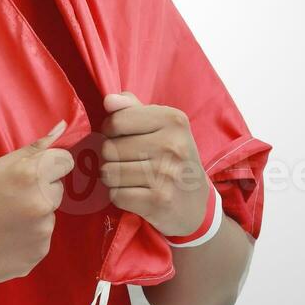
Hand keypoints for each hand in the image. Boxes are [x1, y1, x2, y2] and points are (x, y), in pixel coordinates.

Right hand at [0, 119, 74, 287]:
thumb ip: (32, 149)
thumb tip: (62, 127)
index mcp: (32, 176)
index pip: (65, 162)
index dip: (48, 166)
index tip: (31, 174)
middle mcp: (42, 203)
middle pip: (57, 189)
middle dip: (40, 191)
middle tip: (9, 199)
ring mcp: (42, 232)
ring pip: (48, 216)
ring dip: (34, 216)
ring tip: (3, 222)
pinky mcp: (38, 254)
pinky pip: (41, 239)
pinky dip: (28, 239)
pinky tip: (4, 240)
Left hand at [100, 92, 210, 237]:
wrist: (196, 204)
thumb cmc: (173, 159)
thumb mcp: (162, 127)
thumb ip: (133, 109)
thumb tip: (109, 100)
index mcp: (173, 120)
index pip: (116, 121)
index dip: (111, 131)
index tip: (123, 138)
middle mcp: (172, 145)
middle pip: (110, 148)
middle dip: (112, 157)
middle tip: (130, 162)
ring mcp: (166, 174)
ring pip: (109, 173)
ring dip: (114, 178)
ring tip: (132, 178)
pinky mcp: (158, 201)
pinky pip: (116, 195)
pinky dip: (120, 196)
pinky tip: (136, 194)